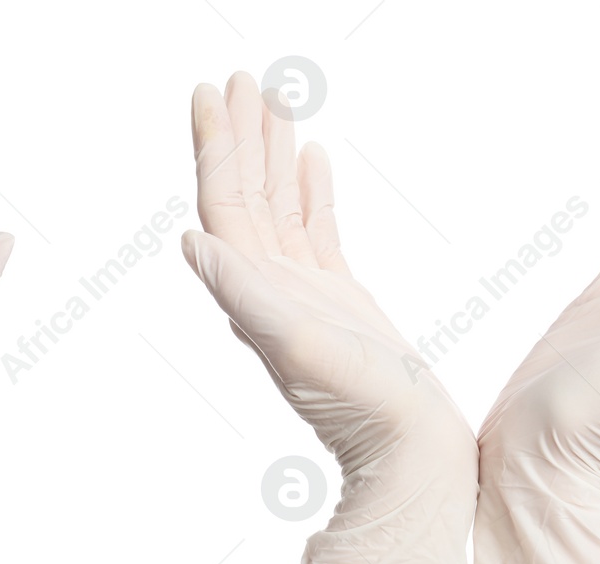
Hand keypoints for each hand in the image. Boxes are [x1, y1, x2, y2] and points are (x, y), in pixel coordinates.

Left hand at [183, 74, 476, 563]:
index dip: (216, 147)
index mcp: (253, 291)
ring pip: (280, 206)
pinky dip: (310, 190)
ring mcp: (304, 291)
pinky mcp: (339, 299)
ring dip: (272, 152)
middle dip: (240, 134)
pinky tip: (312, 157)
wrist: (406, 450)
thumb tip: (192, 242)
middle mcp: (269, 287)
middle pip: (246, 195)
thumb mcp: (296, 343)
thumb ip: (243, 293)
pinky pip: (317, 230)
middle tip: (238, 77)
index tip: (210, 92)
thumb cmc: (359, 406)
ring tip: (272, 98)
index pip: (225, 204)